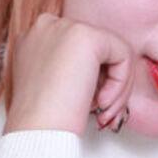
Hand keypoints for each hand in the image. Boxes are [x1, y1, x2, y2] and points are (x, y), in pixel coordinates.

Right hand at [5, 11, 135, 136]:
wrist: (37, 131)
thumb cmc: (43, 120)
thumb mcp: (55, 87)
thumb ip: (73, 70)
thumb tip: (104, 73)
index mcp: (35, 39)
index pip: (79, 52)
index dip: (92, 81)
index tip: (92, 107)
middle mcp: (47, 26)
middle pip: (97, 49)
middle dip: (107, 84)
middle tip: (104, 114)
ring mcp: (65, 27)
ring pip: (113, 51)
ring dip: (117, 88)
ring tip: (104, 113)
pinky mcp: (87, 36)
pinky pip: (123, 55)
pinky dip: (121, 83)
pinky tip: (103, 103)